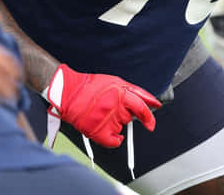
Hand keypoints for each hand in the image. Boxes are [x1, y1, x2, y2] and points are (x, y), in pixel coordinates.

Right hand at [45, 64, 160, 147]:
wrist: (69, 93)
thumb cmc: (92, 87)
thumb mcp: (116, 82)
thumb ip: (136, 92)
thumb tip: (154, 102)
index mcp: (120, 94)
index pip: (141, 108)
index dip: (148, 117)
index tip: (151, 124)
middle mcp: (114, 107)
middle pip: (129, 117)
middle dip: (123, 113)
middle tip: (110, 107)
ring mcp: (106, 121)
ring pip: (121, 127)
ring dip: (115, 122)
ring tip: (101, 113)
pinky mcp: (98, 132)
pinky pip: (114, 141)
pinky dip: (113, 139)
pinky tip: (105, 129)